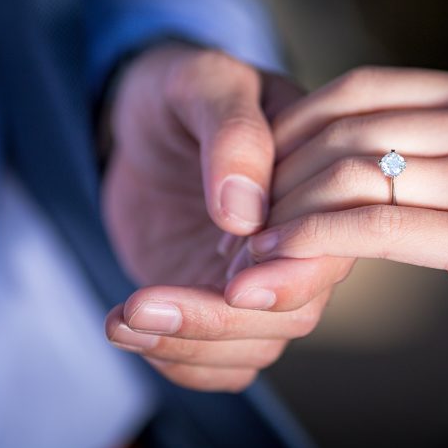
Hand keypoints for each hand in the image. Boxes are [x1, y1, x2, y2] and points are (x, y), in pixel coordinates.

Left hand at [102, 43, 350, 390]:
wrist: (144, 117)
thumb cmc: (185, 89)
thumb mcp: (205, 83)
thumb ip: (233, 134)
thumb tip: (244, 212)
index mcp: (318, 191)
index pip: (327, 254)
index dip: (287, 279)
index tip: (227, 282)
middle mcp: (299, 244)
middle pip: (290, 314)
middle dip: (216, 322)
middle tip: (139, 306)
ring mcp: (258, 280)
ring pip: (256, 347)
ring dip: (188, 348)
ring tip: (121, 319)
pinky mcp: (218, 302)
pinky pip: (223, 361)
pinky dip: (180, 363)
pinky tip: (130, 330)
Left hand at [244, 67, 447, 360]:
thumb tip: (377, 161)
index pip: (362, 86)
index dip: (297, 122)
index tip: (262, 167)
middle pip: (345, 124)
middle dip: (278, 171)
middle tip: (242, 214)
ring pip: (352, 175)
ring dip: (285, 212)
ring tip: (249, 249)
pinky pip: (378, 230)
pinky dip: (313, 245)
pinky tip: (279, 268)